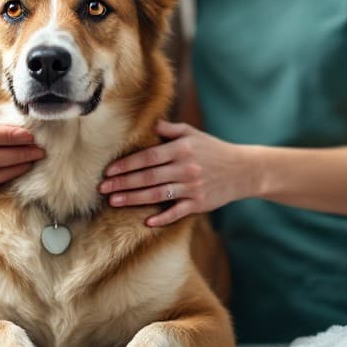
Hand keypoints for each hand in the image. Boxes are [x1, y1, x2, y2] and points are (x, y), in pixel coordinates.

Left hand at [98, 120, 255, 226]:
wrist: (243, 170)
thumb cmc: (212, 149)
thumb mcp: (193, 134)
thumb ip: (170, 130)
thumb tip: (150, 124)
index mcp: (181, 149)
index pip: (148, 156)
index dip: (126, 164)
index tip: (108, 171)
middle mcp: (185, 168)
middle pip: (148, 177)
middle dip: (123, 183)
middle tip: (102, 189)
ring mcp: (192, 187)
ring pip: (157, 194)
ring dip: (133, 199)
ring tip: (114, 202)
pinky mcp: (199, 204)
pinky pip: (177, 212)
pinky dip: (162, 218)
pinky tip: (146, 222)